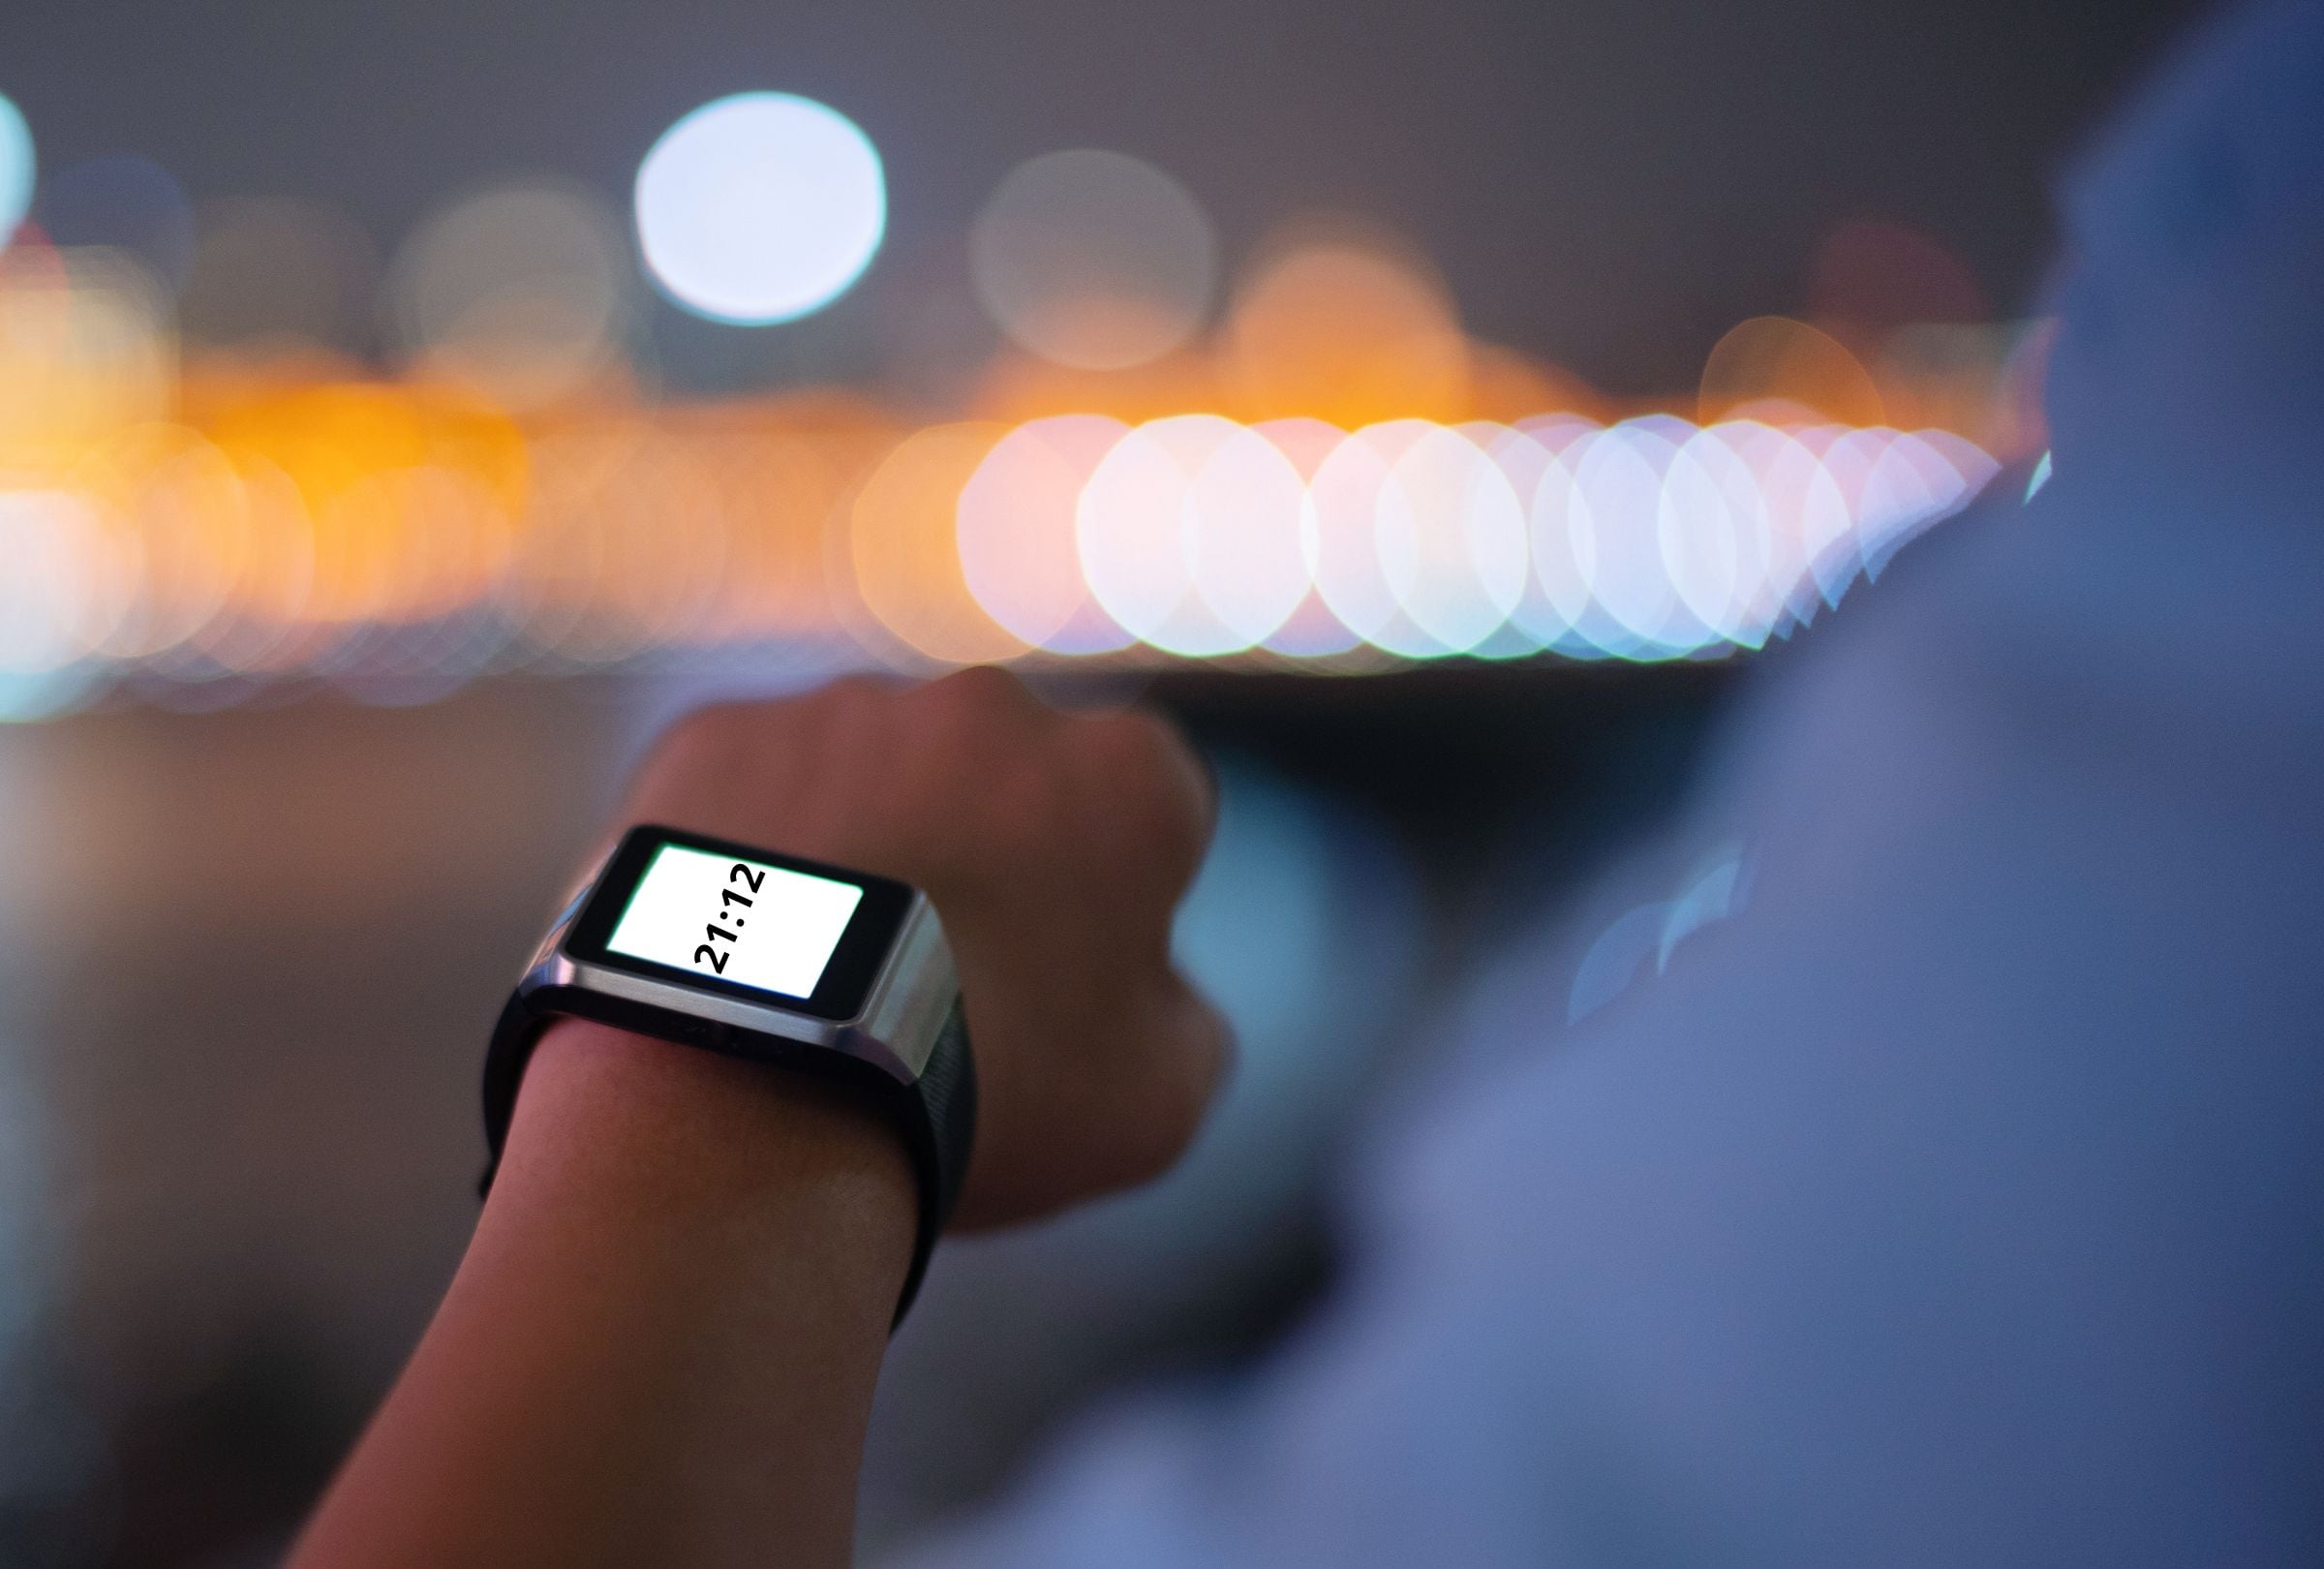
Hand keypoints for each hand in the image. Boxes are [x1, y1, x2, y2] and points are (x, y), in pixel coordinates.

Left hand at [612, 666, 1229, 1228]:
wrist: (755, 1096)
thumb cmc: (985, 1101)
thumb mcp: (1156, 1101)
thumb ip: (1182, 1015)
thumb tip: (1149, 984)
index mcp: (1130, 774)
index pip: (1157, 813)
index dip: (1123, 904)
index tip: (1072, 982)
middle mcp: (995, 706)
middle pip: (1011, 781)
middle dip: (993, 858)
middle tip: (946, 983)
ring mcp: (846, 709)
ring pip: (880, 773)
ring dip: (876, 846)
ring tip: (832, 979)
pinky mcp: (720, 735)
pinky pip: (758, 784)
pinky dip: (762, 850)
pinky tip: (751, 953)